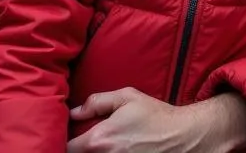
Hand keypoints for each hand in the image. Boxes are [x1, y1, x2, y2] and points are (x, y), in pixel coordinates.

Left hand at [67, 89, 197, 152]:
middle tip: (84, 139)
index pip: (69, 148)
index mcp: (100, 139)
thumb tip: (75, 111)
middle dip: (80, 148)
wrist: (179, 136)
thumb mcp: (127, 97)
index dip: (66, 140)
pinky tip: (113, 149)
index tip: (71, 134)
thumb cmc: (153, 115)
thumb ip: (98, 102)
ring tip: (103, 144)